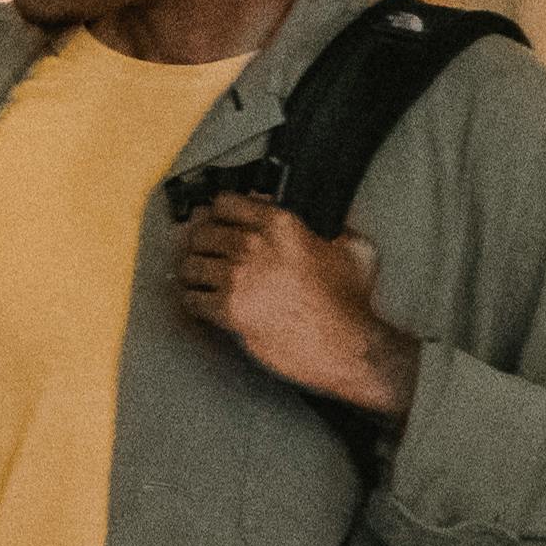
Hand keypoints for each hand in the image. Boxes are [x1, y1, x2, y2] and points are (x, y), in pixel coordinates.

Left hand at [177, 195, 420, 417]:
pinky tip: (203, 301)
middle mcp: (254, 246)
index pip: (227, 203)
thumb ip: (331, 225)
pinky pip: (192, 298)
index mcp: (281, 225)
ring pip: (191, 264)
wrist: (342, 343)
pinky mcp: (227, 308)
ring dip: (195, 270)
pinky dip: (195, 300)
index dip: (219, 211)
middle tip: (206, 250)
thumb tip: (321, 218)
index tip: (217, 217)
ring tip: (201, 276)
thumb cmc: (348, 302)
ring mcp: (238, 277)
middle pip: (202, 232)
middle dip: (203, 242)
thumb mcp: (354, 247)